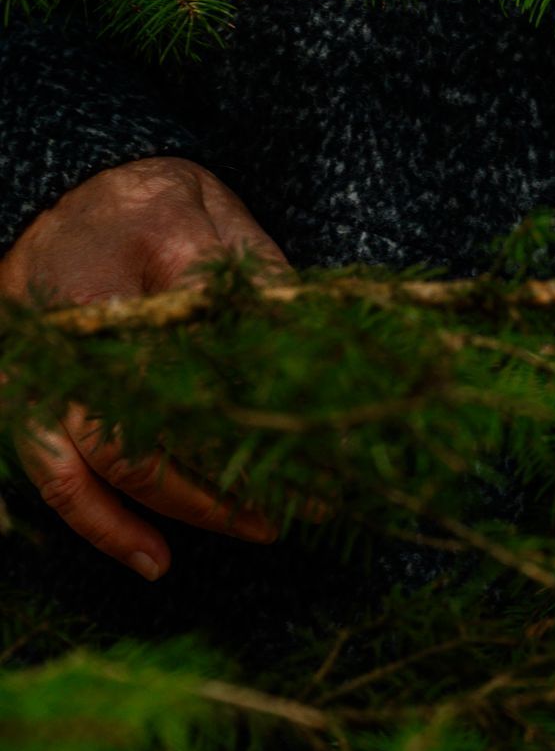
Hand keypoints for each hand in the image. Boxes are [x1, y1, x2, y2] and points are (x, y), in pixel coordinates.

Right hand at [0, 154, 287, 579]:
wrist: (56, 192)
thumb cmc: (146, 202)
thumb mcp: (215, 209)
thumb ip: (259, 271)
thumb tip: (318, 335)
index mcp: (155, 248)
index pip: (224, 336)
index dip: (276, 391)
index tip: (329, 434)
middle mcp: (90, 317)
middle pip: (152, 419)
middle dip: (229, 475)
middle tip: (304, 501)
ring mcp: (44, 364)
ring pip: (99, 463)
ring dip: (179, 509)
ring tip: (253, 529)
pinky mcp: (20, 399)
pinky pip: (54, 478)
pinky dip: (103, 525)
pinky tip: (154, 558)